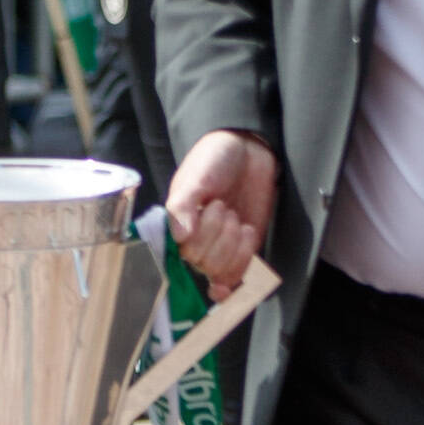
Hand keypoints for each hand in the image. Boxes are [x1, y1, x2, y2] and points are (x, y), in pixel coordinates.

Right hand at [166, 132, 276, 301]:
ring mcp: (218, 248)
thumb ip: (182, 205)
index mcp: (175, 224)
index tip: (206, 206)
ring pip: (220, 271)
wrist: (248, 151)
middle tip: (222, 205)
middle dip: (217, 234)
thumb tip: (179, 236)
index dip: (198, 237)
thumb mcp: (195, 177)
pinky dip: (244, 255)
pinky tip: (246, 231)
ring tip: (234, 216)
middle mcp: (193, 241)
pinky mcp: (240, 251)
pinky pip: (238, 273)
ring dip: (232, 244)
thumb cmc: (214, 160)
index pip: (181, 253)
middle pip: (202, 264)